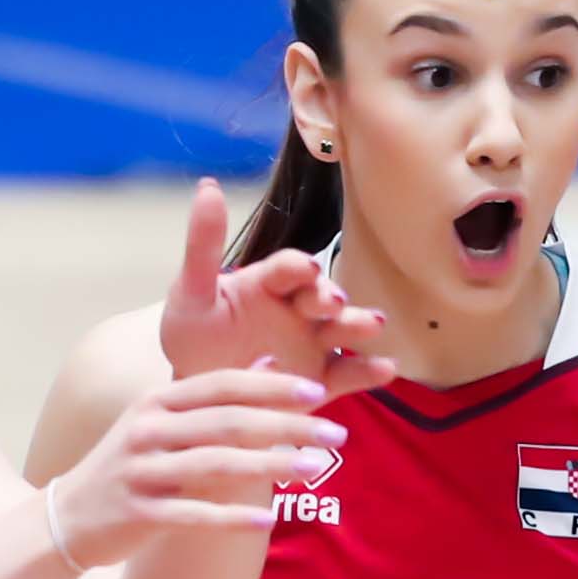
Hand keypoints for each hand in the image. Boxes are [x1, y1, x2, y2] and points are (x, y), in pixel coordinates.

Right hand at [42, 365, 335, 567]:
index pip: (222, 385)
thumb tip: (268, 363)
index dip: (271, 387)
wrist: (67, 516)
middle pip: (228, 422)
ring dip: (270, 467)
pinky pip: (194, 514)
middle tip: (335, 434)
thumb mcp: (162, 421)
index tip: (317, 391)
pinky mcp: (139, 512)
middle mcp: (148, 429)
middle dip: (286, 426)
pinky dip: (232, 517)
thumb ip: (214, 395)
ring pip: (215, 466)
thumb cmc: (130, 466)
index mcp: (158, 401)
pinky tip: (268, 521)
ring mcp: (142, 471)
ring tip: (315, 470)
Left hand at [157, 178, 395, 395]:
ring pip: (342, 331)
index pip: (287, 269)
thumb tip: (208, 185)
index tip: (307, 268)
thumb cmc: (194, 338)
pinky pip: (348, 374)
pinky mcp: (321, 381)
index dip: (299, 267)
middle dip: (329, 297)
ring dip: (358, 325)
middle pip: (321, 297)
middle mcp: (296, 311)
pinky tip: (386, 367)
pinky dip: (368, 371)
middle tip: (332, 303)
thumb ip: (202, 245)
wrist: (197, 394)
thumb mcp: (191, 293)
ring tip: (373, 324)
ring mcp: (313, 345)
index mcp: (266, 285)